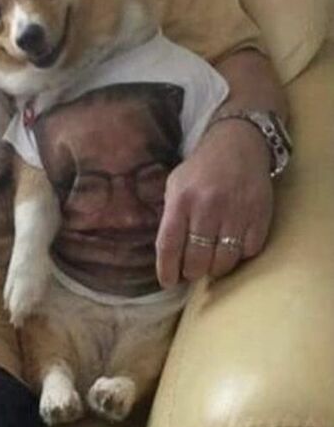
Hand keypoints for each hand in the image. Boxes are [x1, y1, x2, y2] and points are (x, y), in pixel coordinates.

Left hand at [156, 119, 272, 286]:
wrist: (238, 144)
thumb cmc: (201, 169)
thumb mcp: (175, 185)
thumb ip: (170, 217)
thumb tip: (167, 256)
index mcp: (181, 199)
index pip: (169, 245)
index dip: (167, 270)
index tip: (167, 282)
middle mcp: (207, 207)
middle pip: (197, 260)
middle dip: (192, 272)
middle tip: (191, 271)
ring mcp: (236, 212)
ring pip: (224, 261)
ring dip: (215, 268)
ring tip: (211, 262)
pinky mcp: (259, 216)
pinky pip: (248, 252)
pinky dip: (239, 256)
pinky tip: (232, 248)